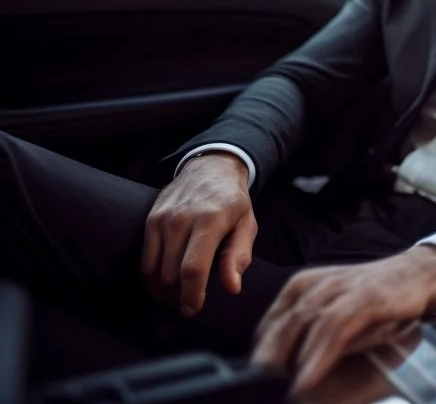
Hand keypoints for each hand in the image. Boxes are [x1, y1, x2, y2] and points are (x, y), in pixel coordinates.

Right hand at [142, 152, 254, 315]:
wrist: (211, 168)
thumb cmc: (233, 203)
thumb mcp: (247, 225)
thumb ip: (239, 256)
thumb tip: (232, 288)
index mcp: (211, 220)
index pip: (194, 268)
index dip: (192, 295)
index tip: (193, 310)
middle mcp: (182, 218)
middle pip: (172, 273)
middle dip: (178, 297)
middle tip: (188, 306)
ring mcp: (162, 218)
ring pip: (155, 269)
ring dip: (163, 291)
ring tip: (176, 298)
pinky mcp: (150, 219)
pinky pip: (145, 258)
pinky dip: (151, 277)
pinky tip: (163, 285)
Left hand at [252, 246, 435, 393]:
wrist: (420, 273)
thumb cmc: (377, 299)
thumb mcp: (336, 312)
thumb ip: (310, 333)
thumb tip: (288, 371)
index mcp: (301, 287)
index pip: (268, 327)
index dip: (260, 357)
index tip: (254, 383)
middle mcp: (317, 284)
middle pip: (281, 326)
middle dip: (268, 362)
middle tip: (260, 389)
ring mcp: (341, 288)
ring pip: (303, 324)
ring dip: (287, 362)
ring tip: (279, 389)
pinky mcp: (365, 297)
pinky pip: (333, 328)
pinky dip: (317, 356)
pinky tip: (307, 379)